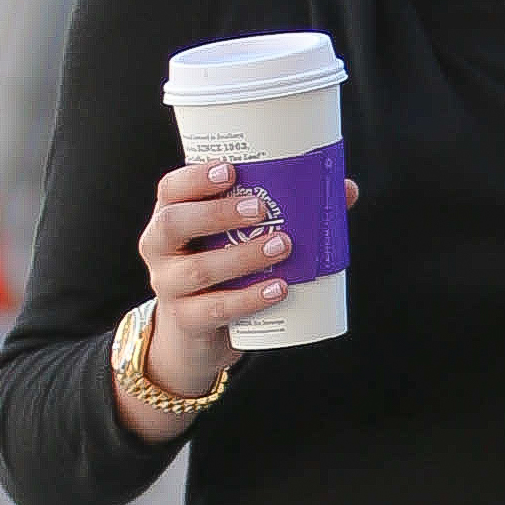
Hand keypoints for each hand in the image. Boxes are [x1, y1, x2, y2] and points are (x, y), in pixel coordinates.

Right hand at [124, 161, 358, 422]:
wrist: (196, 334)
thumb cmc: (225, 269)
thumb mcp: (239, 238)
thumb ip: (285, 211)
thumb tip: (345, 190)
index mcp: (171, 216)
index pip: (169, 190)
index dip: (194, 178)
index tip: (229, 170)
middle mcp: (159, 248)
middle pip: (174, 223)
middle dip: (217, 213)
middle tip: (261, 209)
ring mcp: (168, 285)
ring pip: (198, 268)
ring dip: (242, 256)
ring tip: (282, 246)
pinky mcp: (186, 320)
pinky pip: (214, 309)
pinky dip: (248, 298)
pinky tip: (278, 289)